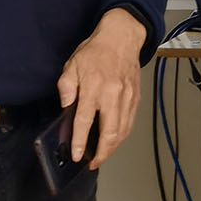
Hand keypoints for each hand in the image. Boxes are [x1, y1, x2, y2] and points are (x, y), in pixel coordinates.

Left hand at [57, 7, 145, 166]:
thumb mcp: (72, 66)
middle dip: (101, 152)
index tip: (76, 155)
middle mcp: (112, 94)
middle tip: (92, 162)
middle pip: (109, 132)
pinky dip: (122, 136)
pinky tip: (114, 141)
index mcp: (93, 87)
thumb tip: (65, 107)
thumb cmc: (96, 51)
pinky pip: (130, 122)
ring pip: (122, 130)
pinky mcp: (135, 98)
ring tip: (102, 155)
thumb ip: (66, 88)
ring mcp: (126, 97)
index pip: (84, 121)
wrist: (121, 38)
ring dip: (112, 148)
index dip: (79, 141)